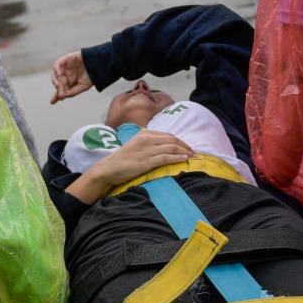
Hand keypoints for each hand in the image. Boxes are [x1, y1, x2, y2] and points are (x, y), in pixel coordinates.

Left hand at [51, 51, 91, 103]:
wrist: (97, 63)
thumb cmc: (91, 76)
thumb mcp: (82, 87)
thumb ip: (72, 92)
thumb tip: (61, 97)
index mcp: (71, 82)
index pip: (62, 90)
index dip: (56, 95)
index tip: (52, 102)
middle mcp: (67, 75)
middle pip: (57, 83)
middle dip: (58, 88)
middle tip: (60, 92)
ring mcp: (65, 67)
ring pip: (55, 75)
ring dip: (55, 80)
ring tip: (58, 85)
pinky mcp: (66, 59)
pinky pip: (57, 64)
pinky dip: (56, 70)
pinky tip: (59, 75)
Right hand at [67, 130, 193, 201]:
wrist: (108, 168)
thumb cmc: (122, 159)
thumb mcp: (136, 145)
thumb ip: (148, 143)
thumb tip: (164, 147)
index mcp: (144, 133)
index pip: (168, 135)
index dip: (181, 141)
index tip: (188, 147)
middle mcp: (146, 139)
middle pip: (172, 140)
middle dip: (185, 145)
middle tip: (194, 152)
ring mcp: (146, 150)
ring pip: (171, 147)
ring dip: (184, 151)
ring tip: (192, 156)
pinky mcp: (146, 161)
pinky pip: (166, 157)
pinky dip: (177, 158)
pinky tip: (184, 159)